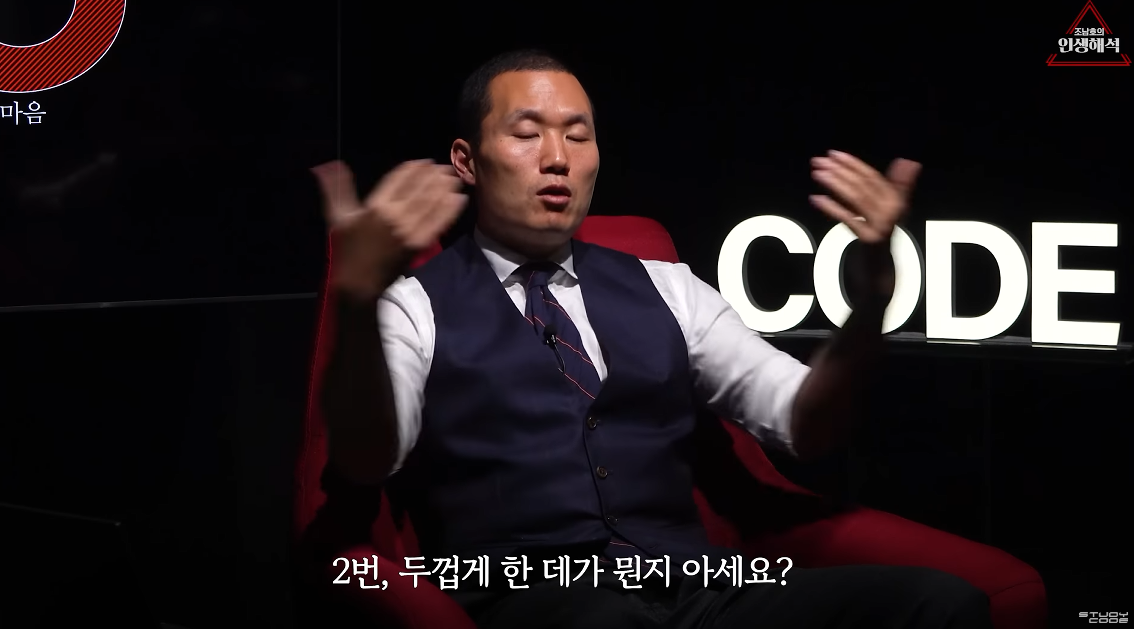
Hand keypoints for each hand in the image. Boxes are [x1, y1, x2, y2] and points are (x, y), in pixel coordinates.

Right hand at [312, 159, 466, 299]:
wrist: (359, 282)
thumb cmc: (347, 249)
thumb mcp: (338, 216)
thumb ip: (336, 188)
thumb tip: (329, 164)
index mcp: (375, 206)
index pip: (398, 179)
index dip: (413, 168)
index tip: (424, 161)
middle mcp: (394, 215)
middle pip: (419, 189)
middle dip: (434, 175)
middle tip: (445, 166)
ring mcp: (409, 230)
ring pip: (431, 203)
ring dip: (445, 188)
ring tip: (455, 177)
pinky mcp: (420, 244)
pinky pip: (439, 223)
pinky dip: (450, 209)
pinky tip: (459, 199)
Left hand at [808, 151, 920, 244]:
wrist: (880, 262)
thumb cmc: (882, 229)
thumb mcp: (893, 206)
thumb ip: (898, 183)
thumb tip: (908, 161)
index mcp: (896, 199)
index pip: (872, 176)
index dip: (852, 164)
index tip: (834, 154)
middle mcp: (891, 210)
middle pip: (862, 185)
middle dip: (839, 171)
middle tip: (819, 161)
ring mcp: (880, 224)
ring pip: (855, 198)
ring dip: (834, 184)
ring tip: (817, 174)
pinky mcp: (868, 237)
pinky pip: (847, 219)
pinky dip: (831, 208)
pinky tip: (816, 199)